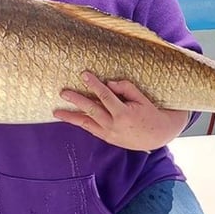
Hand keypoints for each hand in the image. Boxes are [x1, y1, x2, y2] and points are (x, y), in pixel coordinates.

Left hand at [54, 71, 188, 150]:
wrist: (158, 136)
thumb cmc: (150, 113)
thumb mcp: (142, 98)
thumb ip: (125, 88)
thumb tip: (108, 83)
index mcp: (123, 114)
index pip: (105, 96)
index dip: (94, 84)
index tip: (84, 74)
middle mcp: (114, 125)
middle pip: (91, 110)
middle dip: (77, 100)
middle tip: (63, 92)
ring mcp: (109, 134)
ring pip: (86, 124)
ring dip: (71, 117)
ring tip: (56, 112)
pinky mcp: (108, 138)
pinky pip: (91, 129)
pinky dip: (80, 123)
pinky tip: (70, 118)